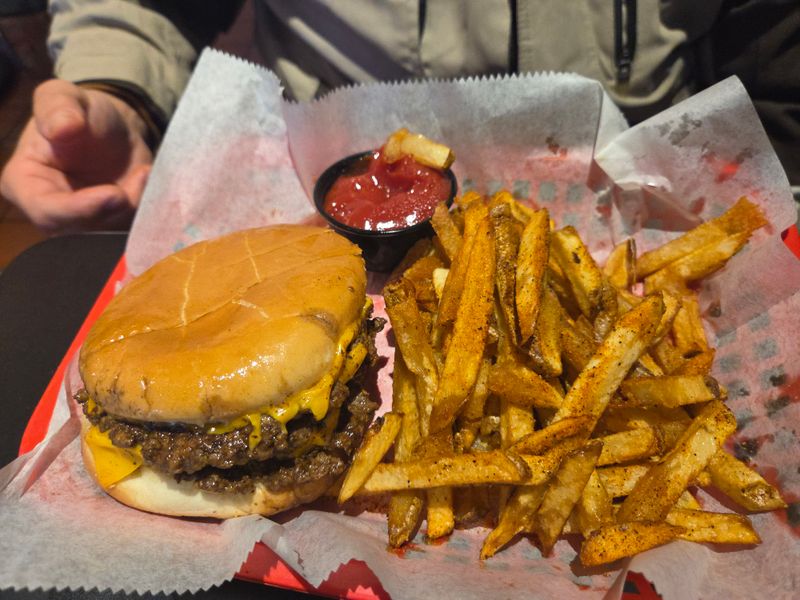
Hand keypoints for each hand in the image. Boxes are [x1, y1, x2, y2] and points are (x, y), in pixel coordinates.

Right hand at [0, 79, 153, 232]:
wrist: (112, 129)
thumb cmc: (80, 113)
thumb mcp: (64, 97)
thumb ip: (57, 107)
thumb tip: (61, 128)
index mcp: (24, 184)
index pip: (46, 211)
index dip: (79, 209)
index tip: (115, 194)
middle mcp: (50, 213)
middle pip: (78, 233)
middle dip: (112, 214)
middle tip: (140, 182)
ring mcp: (81, 225)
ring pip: (108, 235)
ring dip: (133, 209)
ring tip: (144, 173)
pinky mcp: (110, 228)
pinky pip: (129, 231)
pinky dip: (144, 212)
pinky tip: (148, 181)